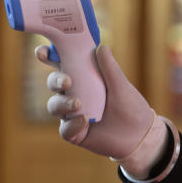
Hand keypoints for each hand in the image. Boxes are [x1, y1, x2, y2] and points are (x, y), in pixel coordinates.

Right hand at [37, 44, 166, 177]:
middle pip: (53, 83)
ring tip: (78, 104)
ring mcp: (71, 114)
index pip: (60, 64)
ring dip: (62, 103)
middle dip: (55, 80)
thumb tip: (101, 47)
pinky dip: (72, 125)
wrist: (139, 135)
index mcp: (82, 77)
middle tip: (67, 81)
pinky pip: (64, 129)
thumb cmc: (130, 106)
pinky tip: (84, 121)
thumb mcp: (121, 86)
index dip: (47, 56)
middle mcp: (73, 93)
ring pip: (54, 106)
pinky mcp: (74, 133)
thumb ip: (110, 69)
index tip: (42, 52)